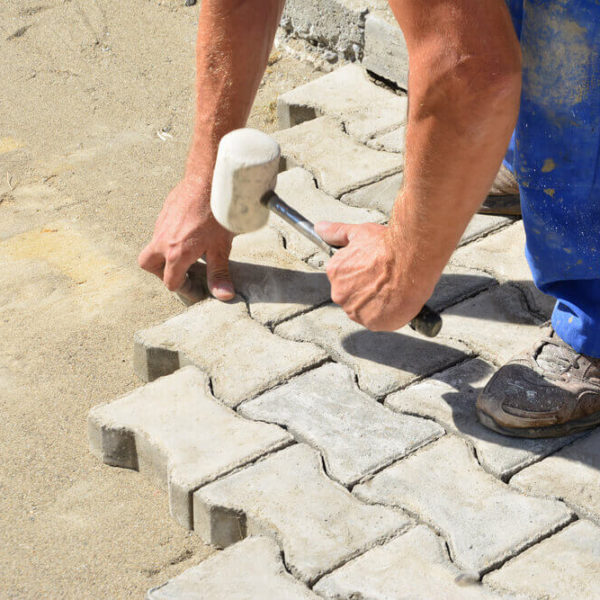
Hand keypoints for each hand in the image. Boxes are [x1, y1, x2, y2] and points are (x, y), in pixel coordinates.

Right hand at [138, 177, 234, 299]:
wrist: (208, 179)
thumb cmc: (217, 213)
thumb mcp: (221, 248)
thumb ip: (219, 273)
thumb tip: (224, 295)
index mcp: (175, 254)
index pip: (170, 282)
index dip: (185, 290)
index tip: (198, 290)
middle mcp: (162, 240)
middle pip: (148, 264)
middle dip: (162, 272)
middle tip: (182, 272)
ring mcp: (161, 224)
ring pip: (154, 245)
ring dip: (167, 254)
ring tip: (191, 253)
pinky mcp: (165, 211)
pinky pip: (162, 230)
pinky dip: (171, 238)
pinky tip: (192, 233)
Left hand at [315, 221, 431, 330]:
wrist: (411, 260)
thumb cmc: (388, 246)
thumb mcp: (359, 233)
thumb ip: (337, 233)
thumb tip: (320, 228)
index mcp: (334, 273)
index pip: (345, 279)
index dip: (363, 274)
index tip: (375, 270)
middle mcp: (340, 294)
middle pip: (354, 296)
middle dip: (368, 290)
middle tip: (386, 279)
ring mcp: (355, 311)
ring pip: (366, 310)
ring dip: (377, 303)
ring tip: (393, 288)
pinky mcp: (373, 323)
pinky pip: (380, 321)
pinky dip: (389, 315)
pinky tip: (396, 300)